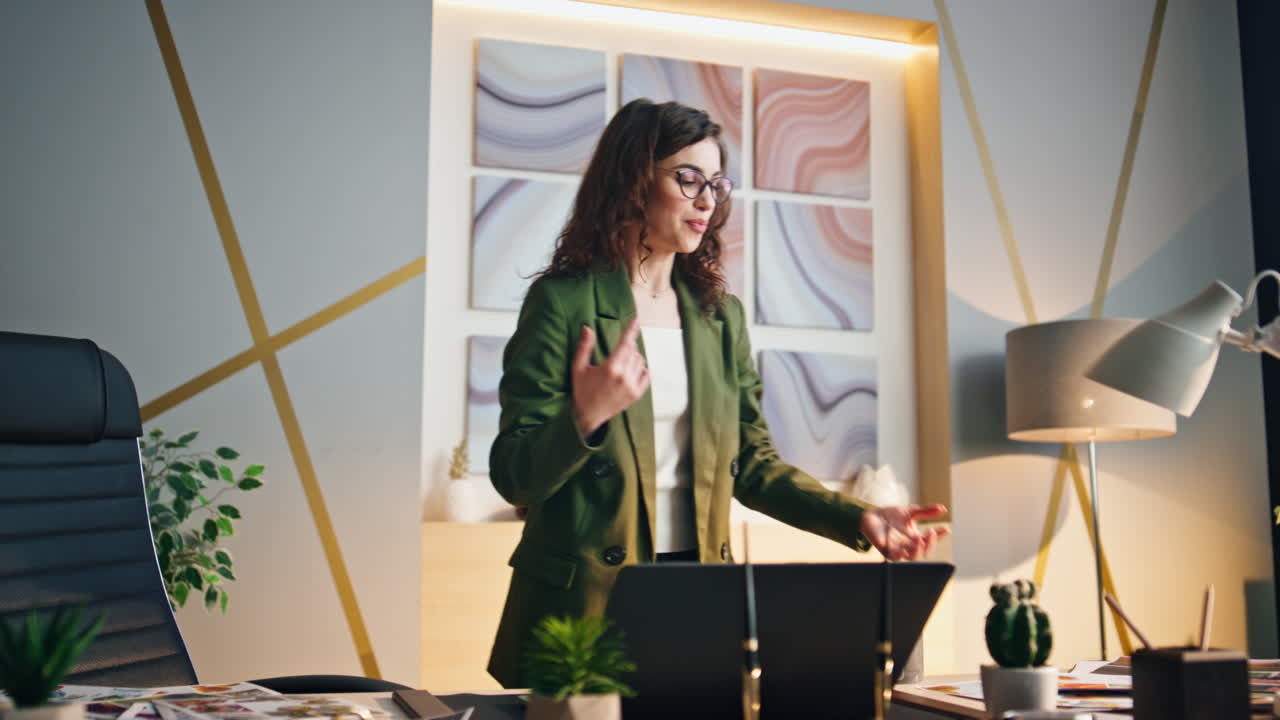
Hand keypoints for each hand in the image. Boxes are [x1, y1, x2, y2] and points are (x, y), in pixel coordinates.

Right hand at [571, 318, 649, 435]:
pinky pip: (646, 375)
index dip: (631, 330)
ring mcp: (631, 387)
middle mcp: (623, 377)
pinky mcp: (636, 395)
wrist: (588, 416)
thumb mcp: (578, 368)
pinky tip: (631, 372)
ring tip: (620, 364)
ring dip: (633, 358)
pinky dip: (642, 370)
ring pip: (640, 362)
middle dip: (627, 346)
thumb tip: (587, 328)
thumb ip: (584, 347)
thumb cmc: (582, 391)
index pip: (625, 343)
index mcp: (610, 368)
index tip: (636, 319)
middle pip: (633, 351)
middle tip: (617, 352)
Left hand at [860, 504, 949, 560]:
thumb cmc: (891, 515)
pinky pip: (894, 557)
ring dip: (918, 550)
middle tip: (932, 532)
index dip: (940, 536)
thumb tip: (943, 508)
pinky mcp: (886, 550)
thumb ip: (926, 511)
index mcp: (916, 537)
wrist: (871, 515)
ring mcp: (898, 549)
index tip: (946, 529)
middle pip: (924, 551)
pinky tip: (904, 550)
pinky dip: (900, 555)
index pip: (931, 540)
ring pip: (912, 557)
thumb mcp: (910, 511)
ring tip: (920, 540)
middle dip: (930, 544)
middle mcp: (909, 546)